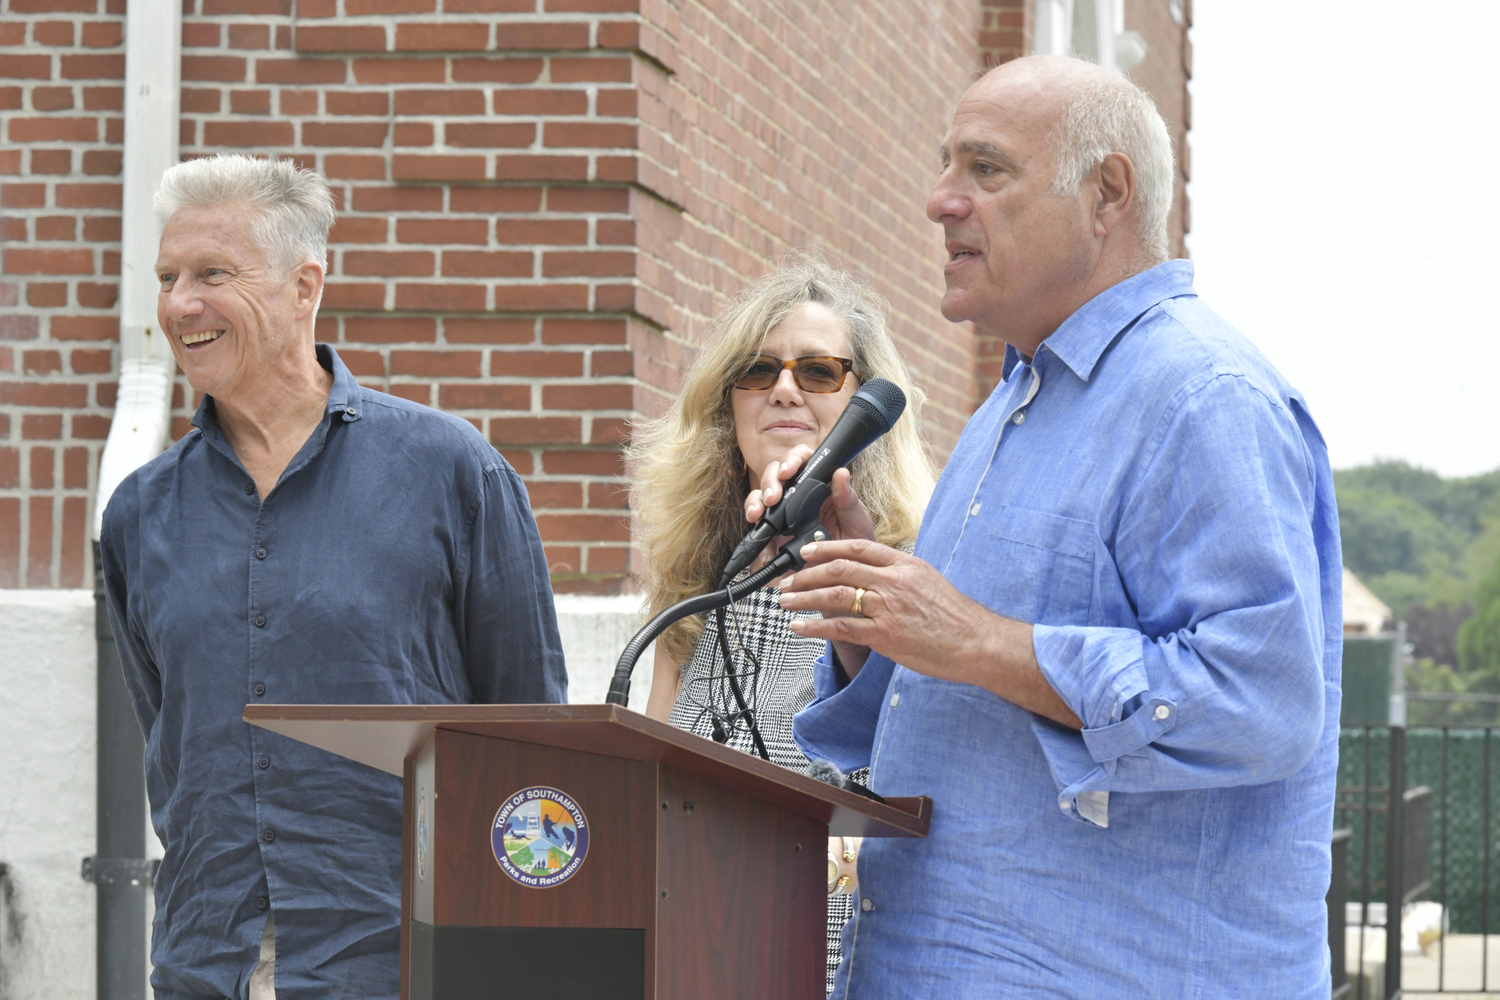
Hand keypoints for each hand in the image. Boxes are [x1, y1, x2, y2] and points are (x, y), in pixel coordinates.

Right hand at [744, 449, 876, 669]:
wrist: (849, 581)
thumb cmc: (856, 545)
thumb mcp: (857, 521)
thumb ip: (847, 499)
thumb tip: (842, 473)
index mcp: (818, 486)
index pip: (801, 461)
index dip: (791, 460)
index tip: (789, 470)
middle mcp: (796, 497)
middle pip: (774, 478)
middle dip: (768, 484)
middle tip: (772, 498)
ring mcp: (782, 517)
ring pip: (760, 501)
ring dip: (755, 504)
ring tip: (757, 516)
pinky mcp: (774, 540)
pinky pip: (759, 536)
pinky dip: (756, 542)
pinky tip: (760, 546)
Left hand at [778, 539, 1082, 728]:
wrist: (976, 641)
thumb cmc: (955, 616)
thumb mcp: (928, 580)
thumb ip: (899, 574)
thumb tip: (874, 572)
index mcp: (904, 564)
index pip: (857, 547)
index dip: (827, 548)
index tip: (806, 551)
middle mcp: (894, 581)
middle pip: (839, 568)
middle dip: (806, 573)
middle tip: (786, 579)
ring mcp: (888, 607)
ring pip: (834, 594)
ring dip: (803, 597)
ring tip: (784, 601)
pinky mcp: (885, 634)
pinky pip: (841, 627)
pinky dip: (815, 626)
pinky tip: (799, 627)